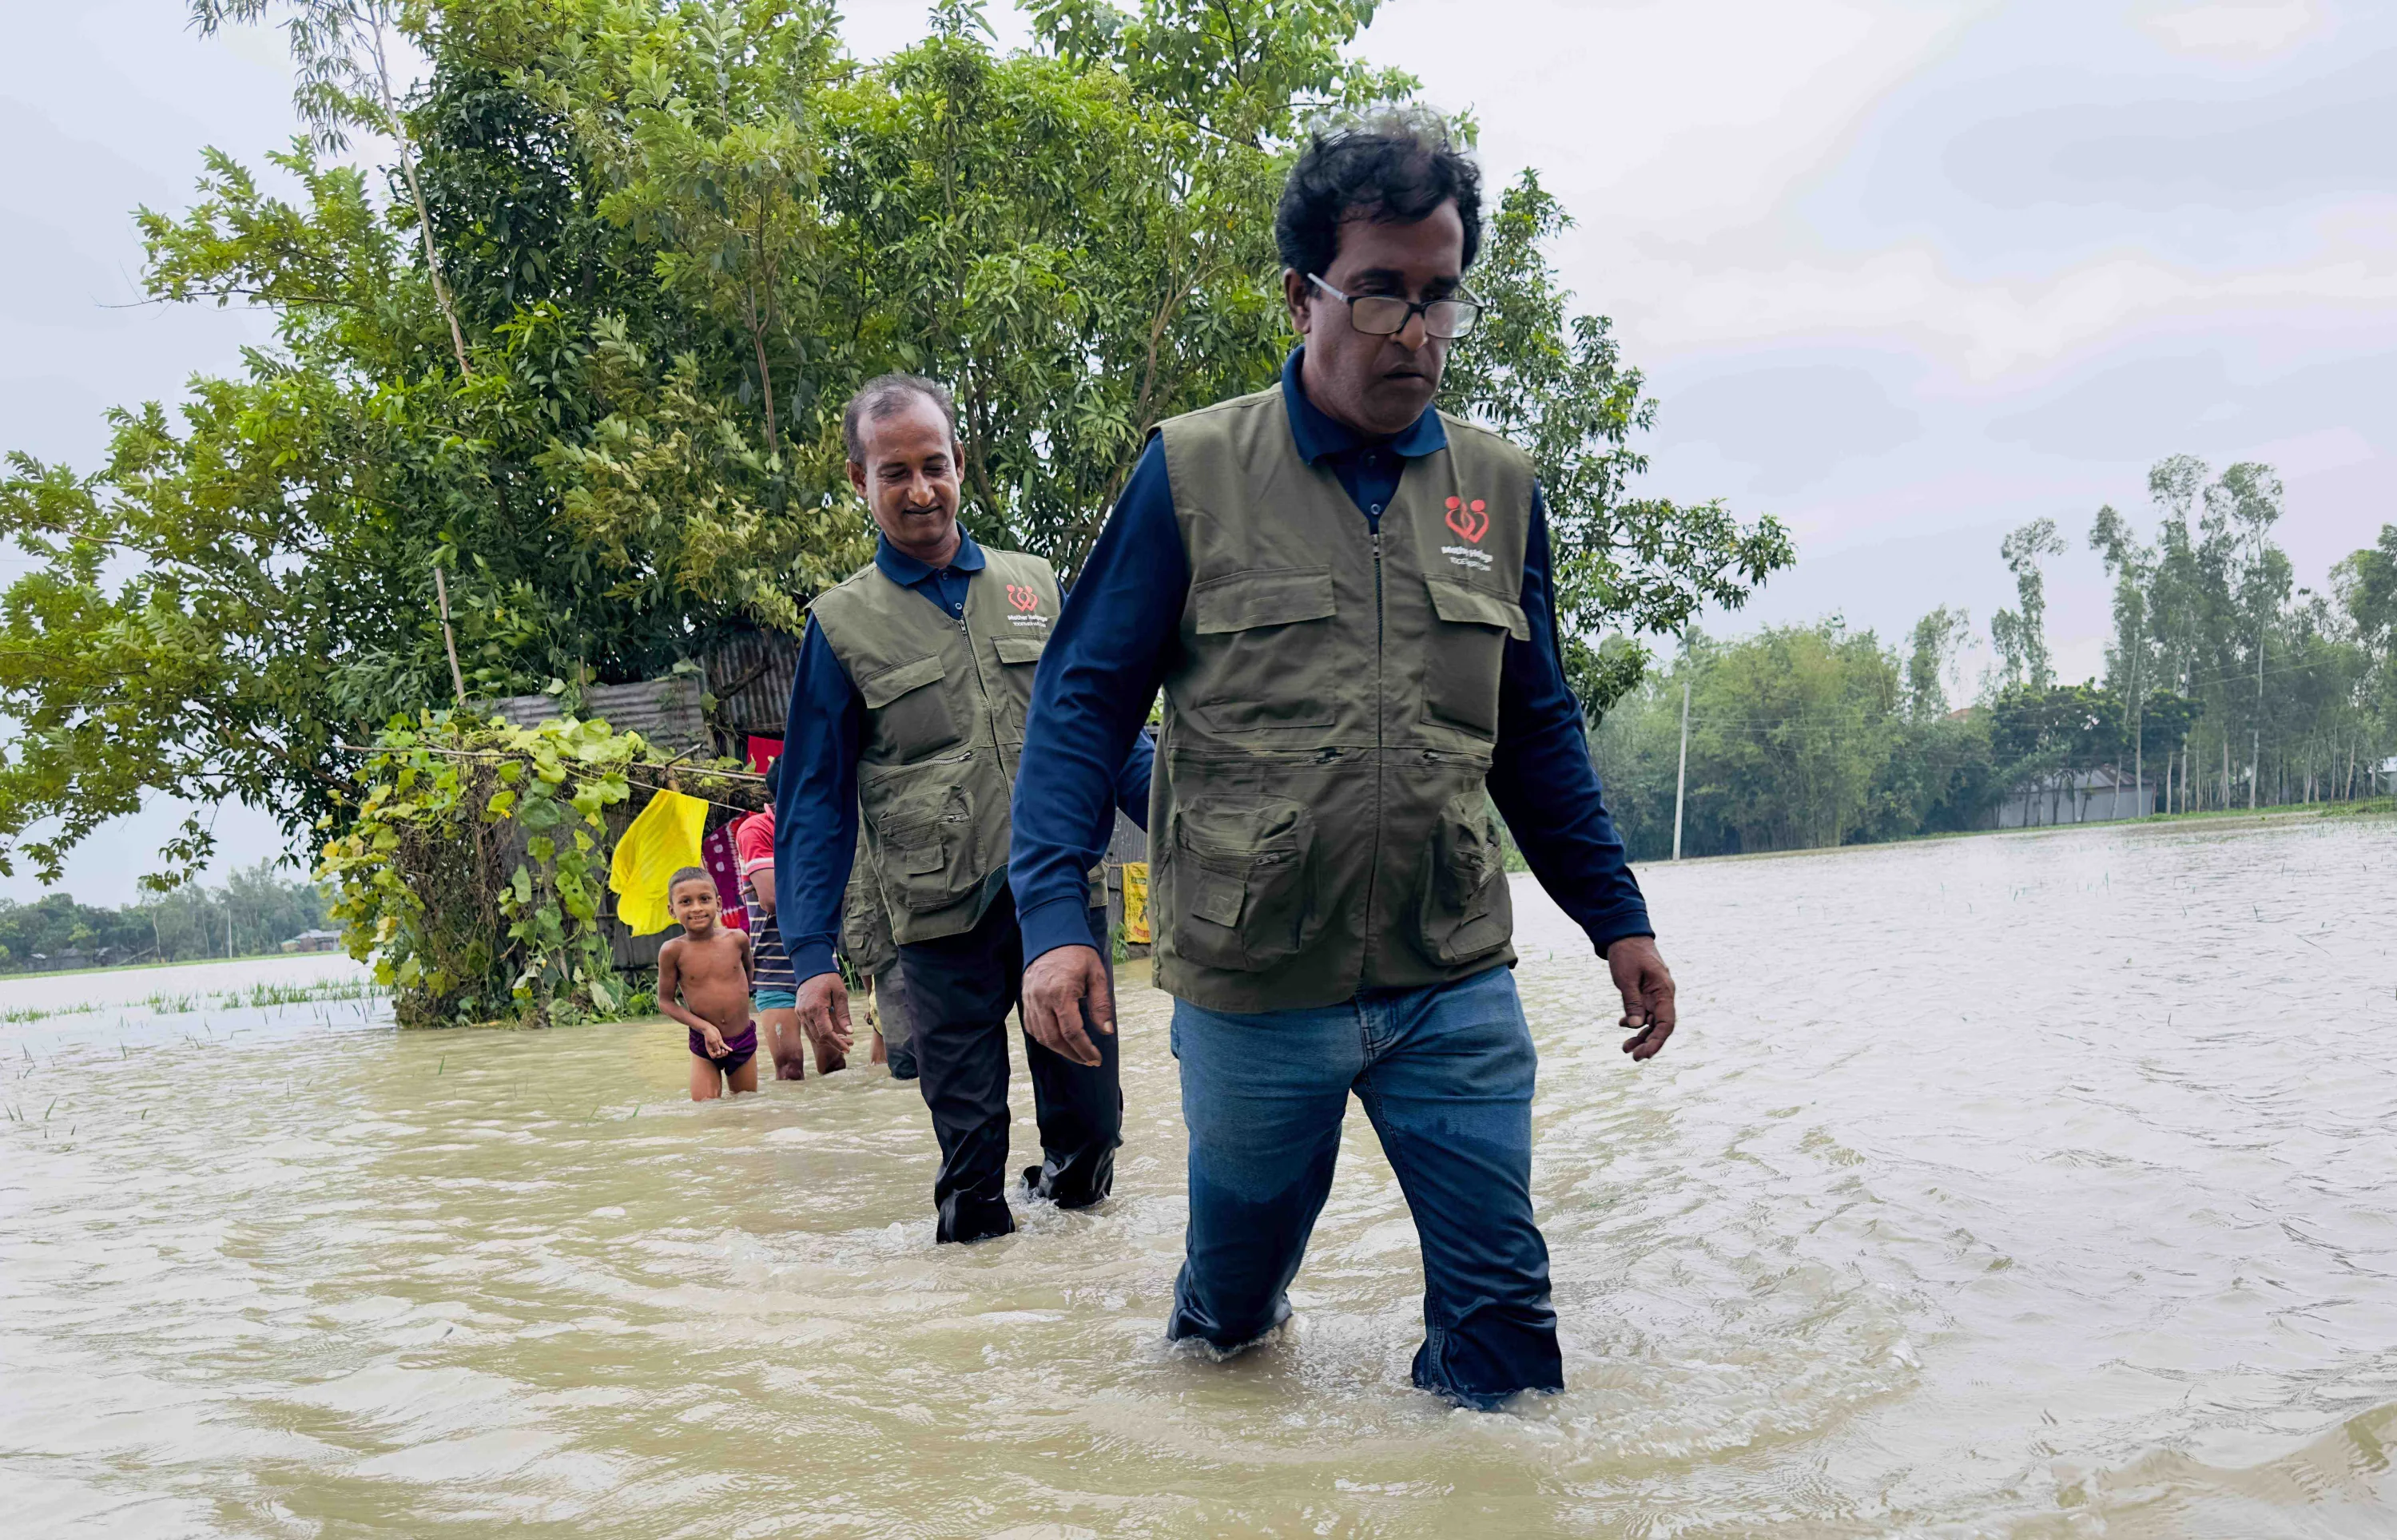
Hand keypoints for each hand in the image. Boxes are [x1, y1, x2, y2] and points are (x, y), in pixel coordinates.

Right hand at [701, 1023, 729, 1058]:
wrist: (709, 1028)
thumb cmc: (709, 1034)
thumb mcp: (713, 1041)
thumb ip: (716, 1047)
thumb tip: (718, 1053)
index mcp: (710, 1049)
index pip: (713, 1056)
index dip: (717, 1055)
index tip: (719, 1052)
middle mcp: (713, 1048)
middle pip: (718, 1055)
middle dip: (721, 1054)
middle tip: (724, 1051)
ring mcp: (717, 1045)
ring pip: (721, 1051)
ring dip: (725, 1052)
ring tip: (727, 1051)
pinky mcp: (720, 1042)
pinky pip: (724, 1046)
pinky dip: (728, 1048)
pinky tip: (731, 1050)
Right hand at [796, 972, 853, 1054]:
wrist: (811, 968)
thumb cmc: (828, 978)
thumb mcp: (840, 993)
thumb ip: (844, 1013)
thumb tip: (849, 1032)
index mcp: (816, 1008)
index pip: (826, 1034)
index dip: (837, 1043)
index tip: (848, 1048)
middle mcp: (805, 1013)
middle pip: (819, 1037)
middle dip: (834, 1043)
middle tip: (849, 1043)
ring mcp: (801, 1014)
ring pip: (813, 1035)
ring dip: (827, 1040)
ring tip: (843, 1039)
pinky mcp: (799, 1012)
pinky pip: (809, 1028)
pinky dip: (820, 1033)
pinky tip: (832, 1032)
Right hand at [1022, 944, 1112, 1067]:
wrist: (1050, 935)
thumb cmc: (1077, 953)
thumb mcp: (1096, 974)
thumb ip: (1101, 1004)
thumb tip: (1106, 1030)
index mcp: (1061, 993)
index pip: (1072, 1031)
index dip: (1085, 1049)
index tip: (1096, 1058)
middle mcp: (1042, 1000)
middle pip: (1054, 1039)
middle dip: (1072, 1054)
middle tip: (1088, 1060)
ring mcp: (1030, 1001)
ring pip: (1041, 1036)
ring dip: (1059, 1049)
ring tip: (1076, 1054)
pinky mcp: (1025, 1000)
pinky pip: (1031, 1027)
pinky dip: (1045, 1038)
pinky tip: (1058, 1041)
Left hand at [1607, 935, 1676, 1061]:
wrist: (1625, 934)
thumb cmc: (1628, 953)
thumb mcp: (1626, 978)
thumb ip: (1632, 1002)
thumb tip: (1635, 1026)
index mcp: (1664, 991)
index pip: (1666, 1023)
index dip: (1657, 1041)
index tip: (1644, 1054)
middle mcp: (1663, 995)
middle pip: (1660, 1026)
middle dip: (1648, 1043)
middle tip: (1632, 1056)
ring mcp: (1655, 995)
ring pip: (1651, 1022)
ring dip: (1640, 1035)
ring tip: (1625, 1048)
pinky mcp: (1646, 993)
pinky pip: (1644, 1012)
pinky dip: (1635, 1022)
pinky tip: (1622, 1025)